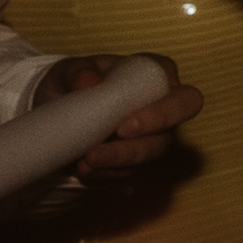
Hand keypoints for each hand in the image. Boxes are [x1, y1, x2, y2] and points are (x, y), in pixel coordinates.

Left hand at [35, 53, 204, 180]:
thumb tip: (89, 82)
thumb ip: (78, 70)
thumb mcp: (71, 68)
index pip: (183, 99)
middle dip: (134, 150)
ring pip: (146, 159)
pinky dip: (104, 175)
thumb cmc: (77, 80)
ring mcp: (151, 139)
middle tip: (95, 155)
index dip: (162, 115)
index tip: (124, 127)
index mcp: (160, 81)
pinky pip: (126, 174)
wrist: (59, 106)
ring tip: (83, 165)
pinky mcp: (134, 161)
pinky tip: (83, 172)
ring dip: (115, 165)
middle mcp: (164, 112)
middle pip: (168, 136)